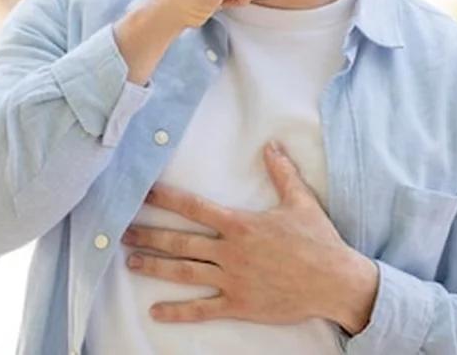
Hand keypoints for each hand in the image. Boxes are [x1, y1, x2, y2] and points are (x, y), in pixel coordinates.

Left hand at [122, 142, 378, 332]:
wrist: (334, 281)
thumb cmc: (318, 241)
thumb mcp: (300, 201)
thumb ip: (281, 172)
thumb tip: (270, 145)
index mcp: (241, 225)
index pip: (195, 208)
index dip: (167, 200)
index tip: (144, 193)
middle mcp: (230, 252)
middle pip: (180, 242)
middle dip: (149, 235)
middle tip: (122, 232)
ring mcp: (232, 280)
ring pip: (185, 272)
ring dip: (155, 266)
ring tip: (131, 262)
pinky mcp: (239, 304)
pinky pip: (202, 309)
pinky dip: (177, 312)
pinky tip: (155, 311)